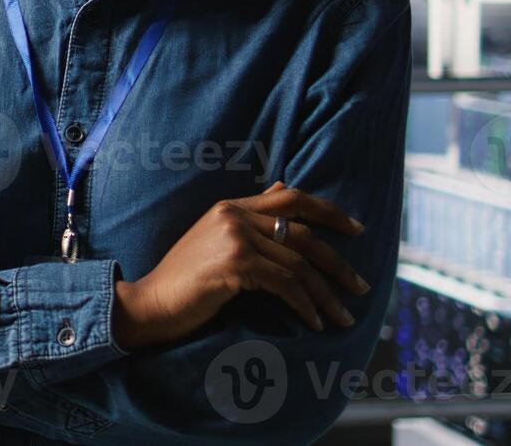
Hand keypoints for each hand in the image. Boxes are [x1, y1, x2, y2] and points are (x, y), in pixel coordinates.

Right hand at [114, 181, 370, 349]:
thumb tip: (281, 187)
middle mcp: (234, 215)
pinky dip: (306, 305)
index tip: (357, 230)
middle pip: (303, 234)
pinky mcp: (236, 262)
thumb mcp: (215, 240)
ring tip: (343, 317)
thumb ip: (248, 218)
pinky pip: (286, 284)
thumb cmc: (184, 280)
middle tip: (360, 287)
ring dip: (327, 294)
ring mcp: (235, 237)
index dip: (329, 212)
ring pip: (299, 264)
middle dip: (338, 263)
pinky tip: (314, 323)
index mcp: (231, 206)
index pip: (291, 197)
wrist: (150, 303)